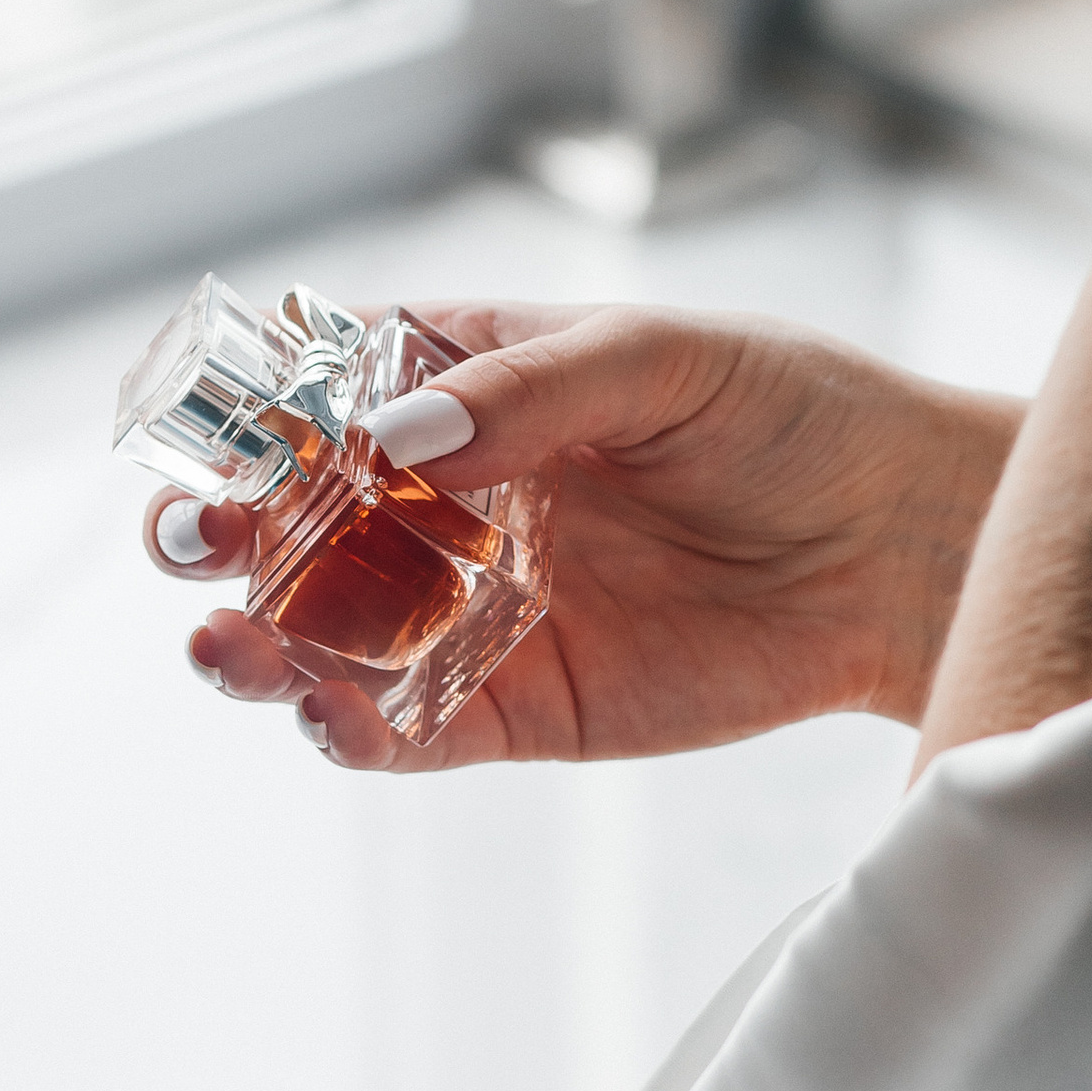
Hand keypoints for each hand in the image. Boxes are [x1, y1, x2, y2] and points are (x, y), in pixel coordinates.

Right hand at [142, 302, 1021, 774]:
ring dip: (256, 642)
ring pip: (323, 635)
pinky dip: (349, 731)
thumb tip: (395, 446)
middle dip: (219, 534)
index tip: (191, 428)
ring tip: (224, 645)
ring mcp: (467, 610)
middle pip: (289, 521)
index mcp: (461, 387)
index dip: (238, 409)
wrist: (903, 548)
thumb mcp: (664, 359)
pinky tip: (323, 714)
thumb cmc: (792, 415)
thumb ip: (528, 393)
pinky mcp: (512, 709)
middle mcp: (441, 502)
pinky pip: (403, 730)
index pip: (314, 390)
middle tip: (188, 544)